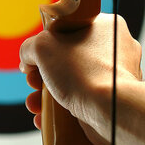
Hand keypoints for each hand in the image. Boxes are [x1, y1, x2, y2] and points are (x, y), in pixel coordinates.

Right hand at [19, 13, 142, 144]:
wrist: (110, 111)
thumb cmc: (84, 73)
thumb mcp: (42, 47)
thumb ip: (29, 48)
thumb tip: (27, 60)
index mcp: (106, 27)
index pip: (69, 30)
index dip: (47, 44)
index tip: (35, 58)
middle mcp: (117, 50)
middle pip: (69, 58)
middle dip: (44, 75)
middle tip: (33, 83)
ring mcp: (117, 77)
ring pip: (75, 83)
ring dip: (48, 95)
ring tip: (35, 105)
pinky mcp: (115, 102)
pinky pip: (84, 102)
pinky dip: (63, 110)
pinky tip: (47, 118)